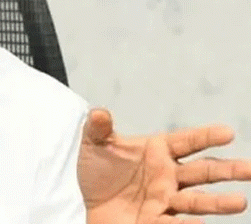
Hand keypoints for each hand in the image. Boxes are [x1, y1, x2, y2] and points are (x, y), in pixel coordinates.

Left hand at [79, 108, 250, 223]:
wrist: (91, 206)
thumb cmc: (99, 175)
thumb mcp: (94, 146)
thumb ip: (98, 129)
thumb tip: (98, 113)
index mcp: (158, 152)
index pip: (187, 141)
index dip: (206, 137)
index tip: (227, 133)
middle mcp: (169, 176)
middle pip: (203, 171)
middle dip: (228, 170)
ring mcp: (166, 200)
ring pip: (197, 201)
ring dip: (218, 203)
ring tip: (240, 202)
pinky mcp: (157, 222)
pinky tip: (199, 223)